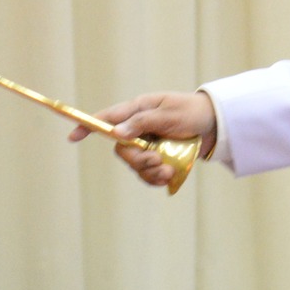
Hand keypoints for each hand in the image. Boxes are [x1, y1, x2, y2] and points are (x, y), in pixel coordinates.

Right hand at [69, 91, 215, 188]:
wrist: (216, 125)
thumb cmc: (192, 112)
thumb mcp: (170, 114)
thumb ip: (143, 122)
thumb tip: (116, 132)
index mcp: (138, 110)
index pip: (107, 118)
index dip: (88, 126)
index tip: (73, 136)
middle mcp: (138, 128)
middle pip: (121, 150)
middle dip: (136, 159)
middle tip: (155, 159)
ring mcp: (147, 145)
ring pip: (134, 165)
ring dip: (148, 170)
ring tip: (166, 168)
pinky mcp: (158, 160)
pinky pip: (147, 175)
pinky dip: (155, 179)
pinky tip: (168, 175)